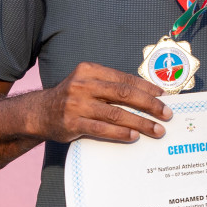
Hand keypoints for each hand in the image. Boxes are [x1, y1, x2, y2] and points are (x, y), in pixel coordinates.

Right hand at [30, 62, 172, 142]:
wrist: (39, 112)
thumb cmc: (72, 98)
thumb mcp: (87, 83)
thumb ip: (111, 85)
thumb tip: (148, 94)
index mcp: (89, 70)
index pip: (125, 79)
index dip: (147, 87)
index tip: (164, 96)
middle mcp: (83, 85)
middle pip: (124, 94)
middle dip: (150, 104)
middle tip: (167, 114)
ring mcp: (76, 104)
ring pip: (116, 113)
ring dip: (140, 122)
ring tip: (157, 129)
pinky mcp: (72, 123)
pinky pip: (102, 129)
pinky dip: (120, 133)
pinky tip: (134, 136)